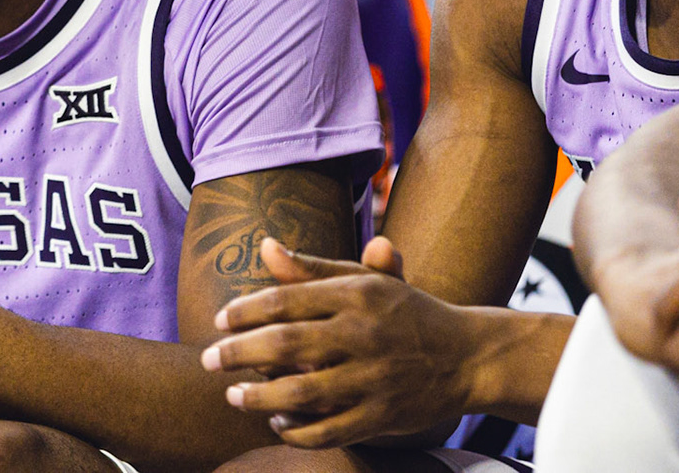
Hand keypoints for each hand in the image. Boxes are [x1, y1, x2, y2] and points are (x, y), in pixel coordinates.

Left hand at [200, 236, 475, 446]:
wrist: (469, 355)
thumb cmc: (404, 312)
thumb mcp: (364, 282)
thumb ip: (312, 268)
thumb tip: (265, 246)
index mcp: (356, 293)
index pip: (286, 299)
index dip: (245, 311)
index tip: (219, 321)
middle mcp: (363, 333)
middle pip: (285, 344)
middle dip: (238, 354)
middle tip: (208, 360)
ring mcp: (374, 377)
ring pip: (302, 392)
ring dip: (259, 397)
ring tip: (233, 396)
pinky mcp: (384, 415)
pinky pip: (330, 430)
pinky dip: (298, 432)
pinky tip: (277, 423)